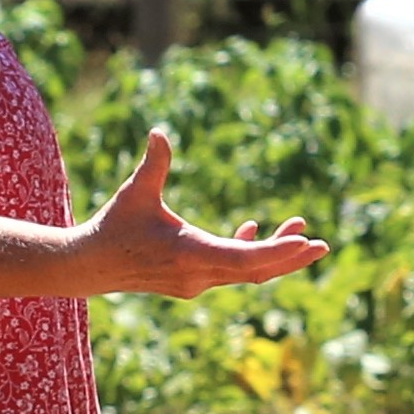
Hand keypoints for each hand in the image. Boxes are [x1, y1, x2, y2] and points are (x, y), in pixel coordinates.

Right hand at [66, 129, 330, 297]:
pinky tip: (253, 227)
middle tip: (323, 246)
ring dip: (274, 253)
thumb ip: (154, 164)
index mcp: (190, 254)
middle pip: (256, 271)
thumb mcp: (135, 192)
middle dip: (290, 256)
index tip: (306, 242)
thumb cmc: (113, 226)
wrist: (90, 267)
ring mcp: (197, 282)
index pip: (245, 258)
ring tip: (302, 231)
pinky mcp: (193, 281)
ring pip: (246, 271)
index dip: (277, 250)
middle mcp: (199, 274)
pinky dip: (248, 252)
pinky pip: (231, 269)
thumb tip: (159, 131)